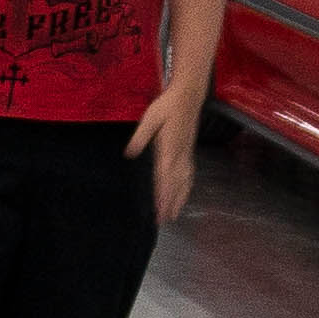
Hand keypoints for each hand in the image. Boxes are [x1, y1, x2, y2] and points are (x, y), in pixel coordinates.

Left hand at [129, 93, 200, 225]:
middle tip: (163, 220)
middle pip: (174, 183)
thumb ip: (140, 137)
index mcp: (169, 148)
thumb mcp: (150, 118)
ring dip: (179, 199)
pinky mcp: (188, 152)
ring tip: (174, 215)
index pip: (165, 176)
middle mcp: (180, 154)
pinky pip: (189, 174)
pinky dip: (186, 188)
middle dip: (170, 203)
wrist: (188, 97)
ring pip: (183, 181)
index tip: (159, 208)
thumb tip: (129, 154)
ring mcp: (186, 154)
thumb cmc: (167, 106)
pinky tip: (184, 195)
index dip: (163, 194)